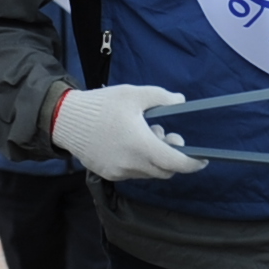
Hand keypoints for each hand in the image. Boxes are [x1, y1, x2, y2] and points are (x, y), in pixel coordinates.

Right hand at [53, 83, 204, 183]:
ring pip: (149, 172)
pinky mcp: (109, 174)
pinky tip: (130, 144)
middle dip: (172, 156)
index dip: (192, 163)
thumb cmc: (102, 105)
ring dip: (154, 158)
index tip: (202, 159)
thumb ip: (162, 98)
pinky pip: (133, 173)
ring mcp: (119, 172)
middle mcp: (131, 164)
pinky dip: (139, 162)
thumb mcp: (134, 94)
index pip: (175, 163)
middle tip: (166, 134)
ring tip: (144, 135)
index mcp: (141, 145)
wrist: (66, 120)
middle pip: (164, 170)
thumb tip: (181, 102)